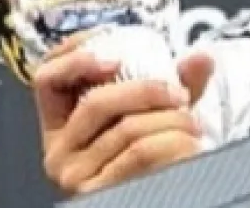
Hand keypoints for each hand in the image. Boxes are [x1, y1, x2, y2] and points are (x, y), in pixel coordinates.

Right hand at [34, 33, 214, 195]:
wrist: (165, 194)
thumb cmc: (153, 157)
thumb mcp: (154, 112)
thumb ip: (173, 82)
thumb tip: (202, 58)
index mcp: (62, 123)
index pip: (47, 78)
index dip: (74, 58)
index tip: (114, 56)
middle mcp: (59, 149)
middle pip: (95, 102)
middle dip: (146, 90)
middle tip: (179, 93)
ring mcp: (73, 174)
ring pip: (123, 128)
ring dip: (169, 119)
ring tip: (192, 122)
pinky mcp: (94, 192)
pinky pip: (137, 153)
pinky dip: (170, 142)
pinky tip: (187, 143)